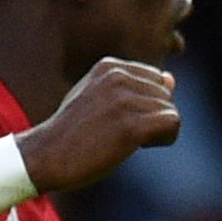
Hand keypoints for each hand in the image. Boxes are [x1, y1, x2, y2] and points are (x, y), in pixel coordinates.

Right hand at [20, 59, 180, 193]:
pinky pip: (173, 124)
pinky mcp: (131, 125)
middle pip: (166, 95)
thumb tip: (170, 78)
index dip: (147, 103)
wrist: (48, 154)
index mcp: (109, 66)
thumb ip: (134, 87)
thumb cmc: (75, 130)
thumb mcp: (100, 99)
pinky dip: (165, 138)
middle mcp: (117, 76)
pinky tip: (140, 146)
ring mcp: (124, 100)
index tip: (123, 117)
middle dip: (154, 117)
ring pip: (171, 110)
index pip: (156, 79)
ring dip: (158, 131)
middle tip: (125, 132)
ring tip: (127, 140)